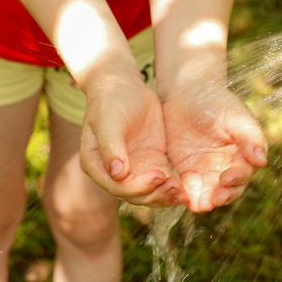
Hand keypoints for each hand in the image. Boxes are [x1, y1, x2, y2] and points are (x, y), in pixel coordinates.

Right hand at [79, 73, 188, 206]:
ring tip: (183, 192)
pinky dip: (172, 188)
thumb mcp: (109, 120)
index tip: (158, 176)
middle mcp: (113, 173)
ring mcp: (133, 170)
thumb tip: (117, 173)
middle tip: (176, 188)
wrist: (124, 86)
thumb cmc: (111, 100)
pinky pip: (161, 182)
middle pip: (134, 194)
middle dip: (155, 194)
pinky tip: (185, 188)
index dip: (137, 187)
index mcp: (96, 165)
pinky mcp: (151, 164)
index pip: (116, 186)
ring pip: (149, 193)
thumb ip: (111, 146)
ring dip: (165, 196)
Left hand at [163, 85, 267, 212]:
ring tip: (199, 205)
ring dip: (205, 201)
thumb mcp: (235, 116)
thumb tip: (261, 161)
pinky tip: (184, 199)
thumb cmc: (217, 101)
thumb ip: (249, 137)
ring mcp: (207, 171)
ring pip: (208, 193)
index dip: (236, 179)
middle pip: (228, 189)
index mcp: (243, 155)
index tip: (227, 178)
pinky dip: (187, 196)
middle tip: (214, 200)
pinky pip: (189, 188)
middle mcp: (227, 167)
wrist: (187, 93)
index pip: (242, 173)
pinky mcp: (188, 172)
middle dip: (222, 196)